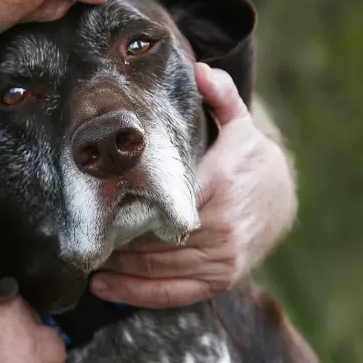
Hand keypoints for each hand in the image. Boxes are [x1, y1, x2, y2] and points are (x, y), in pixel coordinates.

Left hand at [88, 62, 296, 308]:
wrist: (283, 199)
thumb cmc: (249, 158)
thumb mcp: (239, 122)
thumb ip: (220, 95)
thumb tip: (201, 69)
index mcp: (220, 183)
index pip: (164, 200)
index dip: (126, 204)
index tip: (93, 201)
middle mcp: (222, 226)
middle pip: (153, 237)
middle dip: (114, 235)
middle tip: (79, 228)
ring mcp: (222, 257)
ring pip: (157, 267)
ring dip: (118, 264)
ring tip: (82, 252)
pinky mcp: (221, 279)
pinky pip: (173, 293)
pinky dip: (135, 294)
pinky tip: (103, 286)